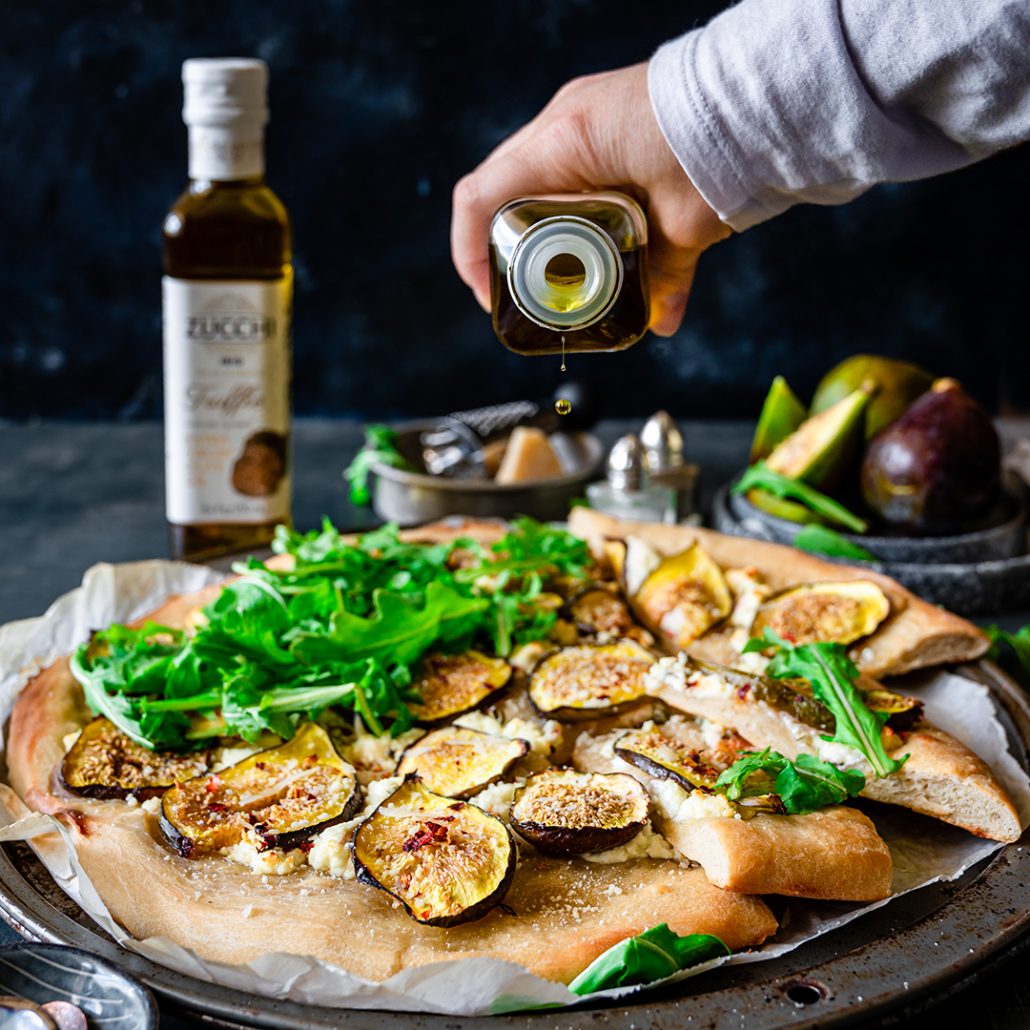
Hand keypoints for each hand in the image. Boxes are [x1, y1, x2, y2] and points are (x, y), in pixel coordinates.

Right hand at [450, 62, 730, 336]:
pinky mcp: (603, 115)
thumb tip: (660, 320)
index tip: (489, 294)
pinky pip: (559, 163)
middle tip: (523, 288)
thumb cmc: (719, 149)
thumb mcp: (685, 224)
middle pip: (498, 190)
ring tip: (553, 264)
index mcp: (565, 144)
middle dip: (501, 244)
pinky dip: (561, 202)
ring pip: (527, 177)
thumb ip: (664, 274)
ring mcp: (581, 113)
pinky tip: (583, 230)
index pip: (481, 198)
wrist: (764, 95)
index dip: (471, 253)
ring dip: (530, 223)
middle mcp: (562, 121)